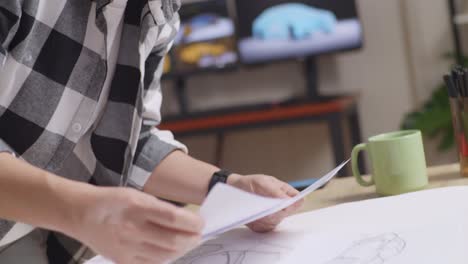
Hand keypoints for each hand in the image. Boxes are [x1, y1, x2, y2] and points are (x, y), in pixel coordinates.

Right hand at [70, 187, 203, 263]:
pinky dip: (166, 258)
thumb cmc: (111, 201)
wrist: (79, 214)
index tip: (201, 222)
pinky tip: (171, 251)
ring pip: (165, 255)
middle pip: (173, 240)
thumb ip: (160, 208)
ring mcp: (127, 248)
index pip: (173, 218)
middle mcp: (132, 229)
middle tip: (198, 235)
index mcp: (137, 207)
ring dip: (182, 249)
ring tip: (188, 242)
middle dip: (192, 239)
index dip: (192, 222)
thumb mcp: (137, 194)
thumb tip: (185, 220)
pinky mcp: (122, 261)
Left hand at [227, 174, 303, 232]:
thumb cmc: (250, 183)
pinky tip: (252, 215)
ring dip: (266, 217)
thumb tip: (288, 200)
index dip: (293, 204)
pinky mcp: (265, 226)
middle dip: (277, 211)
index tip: (284, 204)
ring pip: (276, 221)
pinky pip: (266, 228)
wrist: (235, 190)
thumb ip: (275, 190)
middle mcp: (282, 206)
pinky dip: (259, 223)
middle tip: (267, 207)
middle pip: (287, 213)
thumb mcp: (262, 182)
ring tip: (257, 209)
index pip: (298, 201)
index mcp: (285, 192)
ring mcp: (274, 217)